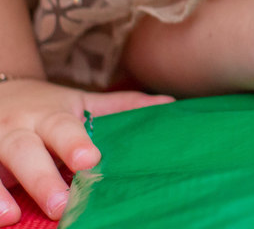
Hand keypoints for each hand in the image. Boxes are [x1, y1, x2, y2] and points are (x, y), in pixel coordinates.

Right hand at [0, 79, 172, 224]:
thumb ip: (120, 107)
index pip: (63, 129)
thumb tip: (170, 104)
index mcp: (50, 116)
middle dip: (41, 178)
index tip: (91, 160)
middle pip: (26, 152)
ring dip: (0, 194)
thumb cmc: (48, 106)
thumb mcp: (81, 103)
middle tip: (61, 204)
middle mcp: (18, 130)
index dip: (75, 144)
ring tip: (13, 217)